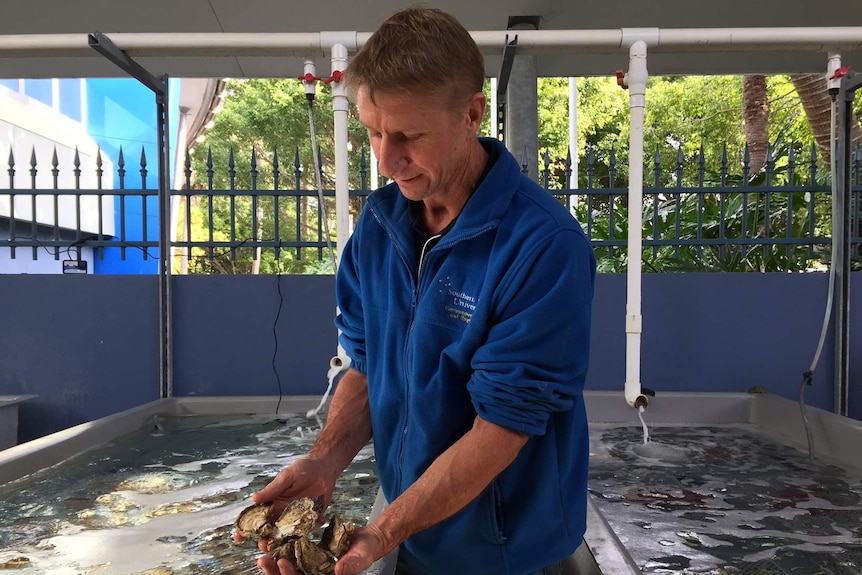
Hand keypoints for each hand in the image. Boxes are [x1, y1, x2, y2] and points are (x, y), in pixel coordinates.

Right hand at [233, 457, 339, 551]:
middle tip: (262, 545)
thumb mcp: (286, 476)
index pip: (257, 517)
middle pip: (270, 531)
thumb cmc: (302, 469)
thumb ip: (272, 489)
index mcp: (273, 503)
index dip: (246, 528)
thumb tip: (254, 498)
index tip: (238, 536)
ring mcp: (297, 517)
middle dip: (264, 540)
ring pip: (287, 534)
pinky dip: (312, 527)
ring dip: (284, 541)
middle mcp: (283, 513)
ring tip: (280, 545)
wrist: (323, 468)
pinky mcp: (311, 518)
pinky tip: (318, 521)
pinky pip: (309, 527)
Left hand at [251, 520, 394, 574]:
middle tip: (264, 560)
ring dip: (274, 567)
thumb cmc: (368, 549)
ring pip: (290, 573)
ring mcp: (312, 571)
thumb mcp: (362, 554)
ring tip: (263, 556)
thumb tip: (340, 570)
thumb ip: (352, 564)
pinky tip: (273, 547)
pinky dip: (283, 555)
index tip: (283, 564)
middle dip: (276, 574)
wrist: (367, 540)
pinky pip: (294, 561)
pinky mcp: (310, 561)